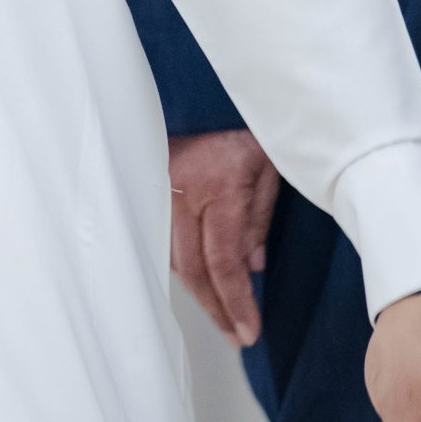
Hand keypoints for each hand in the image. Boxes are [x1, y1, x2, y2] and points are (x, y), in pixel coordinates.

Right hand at [168, 128, 280, 347]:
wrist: (207, 86)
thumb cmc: (248, 124)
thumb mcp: (269, 170)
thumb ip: (260, 220)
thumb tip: (252, 267)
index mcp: (218, 187)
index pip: (223, 262)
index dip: (235, 303)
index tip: (248, 332)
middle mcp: (183, 191)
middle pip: (194, 269)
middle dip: (216, 309)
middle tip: (236, 335)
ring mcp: (162, 187)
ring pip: (175, 257)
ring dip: (199, 290)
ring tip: (222, 315)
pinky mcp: (151, 184)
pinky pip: (164, 236)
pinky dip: (183, 263)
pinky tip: (200, 279)